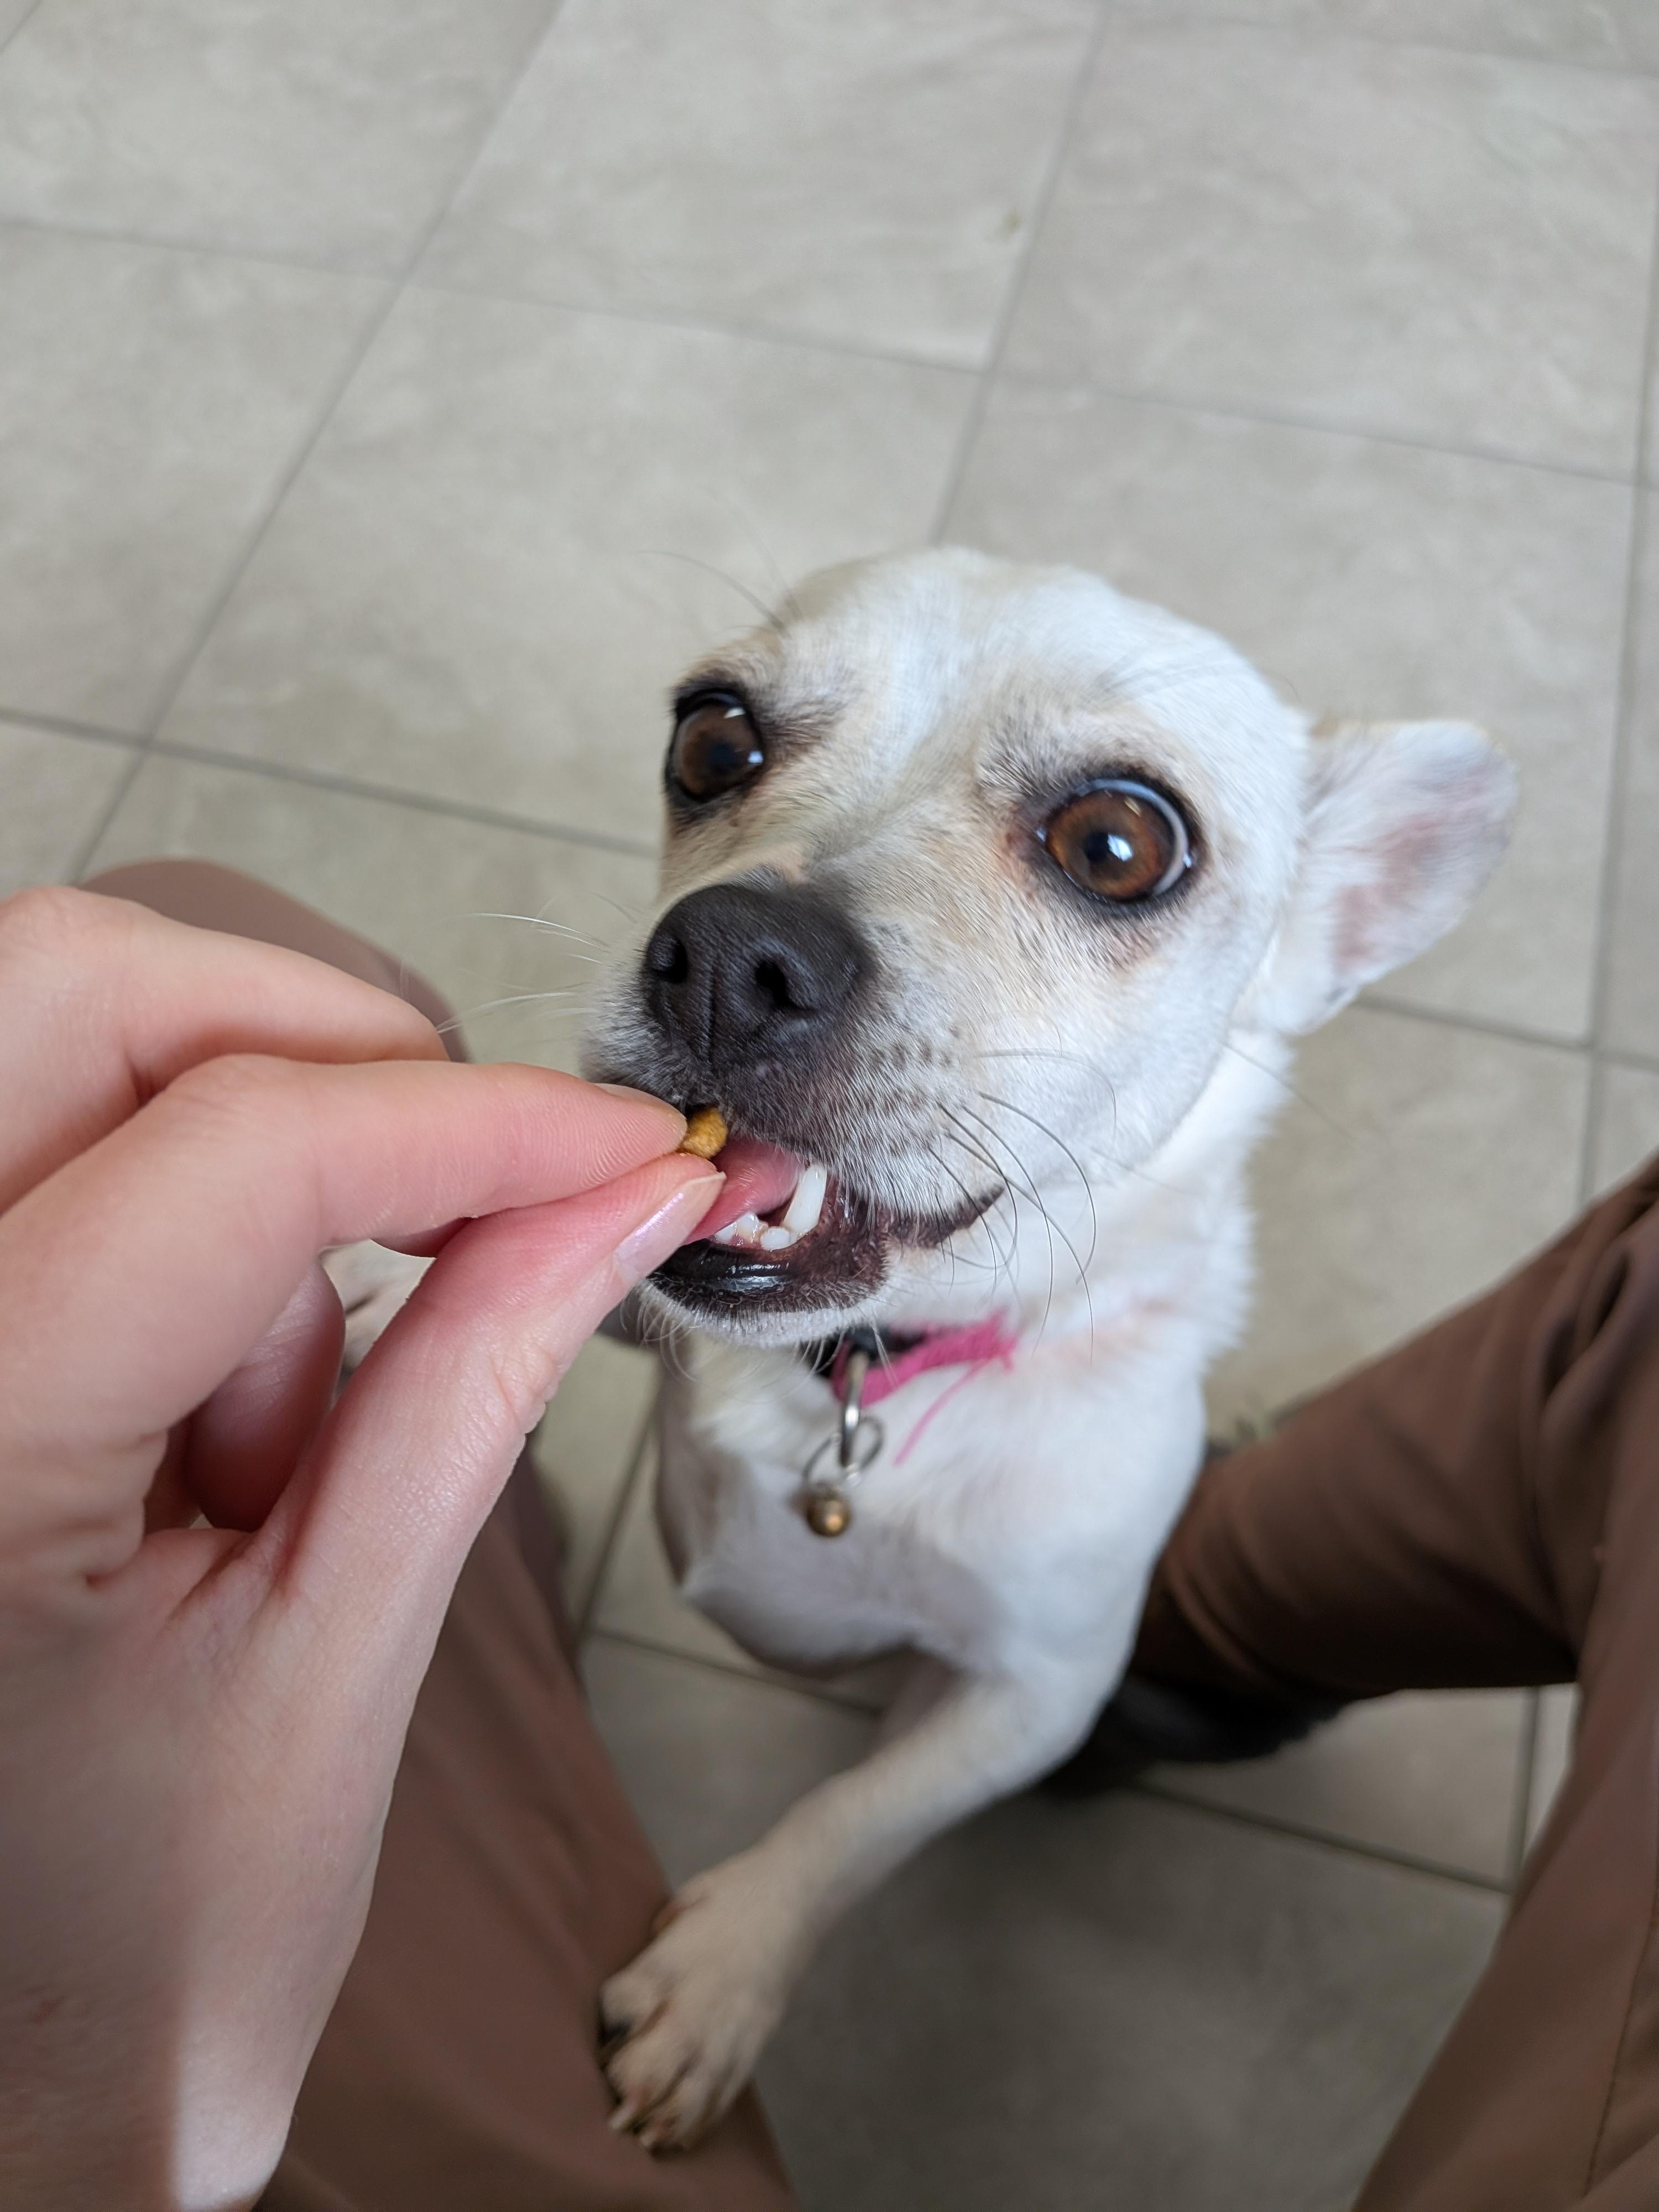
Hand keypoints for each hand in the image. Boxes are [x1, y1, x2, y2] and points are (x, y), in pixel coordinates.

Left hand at [0, 888, 718, 2210]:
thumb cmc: (129, 1947)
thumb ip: (475, 1385)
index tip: (630, 1144)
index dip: (474, 1119)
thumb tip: (619, 1199)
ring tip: (274, 1442)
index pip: (239, 1152)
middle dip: (317, 1042)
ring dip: (238, 1161)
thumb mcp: (334, 1660)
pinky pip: (42, 1147)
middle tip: (474, 1168)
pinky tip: (200, 1433)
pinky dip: (174, 1218)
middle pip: (74, 988)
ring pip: (49, 1036)